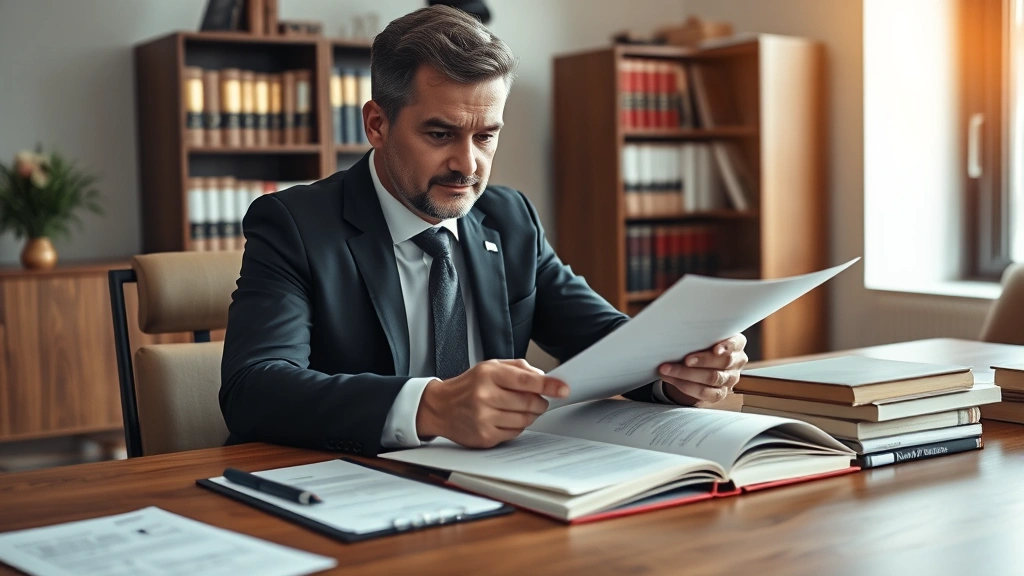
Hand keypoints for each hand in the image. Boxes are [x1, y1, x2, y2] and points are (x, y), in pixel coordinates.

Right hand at [416, 359, 569, 447]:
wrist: (439, 407)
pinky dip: (517, 427)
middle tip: (538, 400)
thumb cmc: (468, 386)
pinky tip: (505, 419)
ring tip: (518, 409)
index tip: (563, 389)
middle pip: (529, 403)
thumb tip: (544, 378)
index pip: (526, 381)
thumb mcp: (490, 367)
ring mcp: (484, 418)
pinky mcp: (484, 436)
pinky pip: (514, 433)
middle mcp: (484, 396)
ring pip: (525, 420)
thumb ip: (518, 368)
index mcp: (488, 375)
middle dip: (540, 402)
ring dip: (530, 415)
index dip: (549, 386)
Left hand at [658, 334, 747, 406]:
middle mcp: (736, 361)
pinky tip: (671, 378)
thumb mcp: (702, 339)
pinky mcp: (719, 393)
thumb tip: (676, 332)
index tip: (716, 349)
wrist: (696, 367)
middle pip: (724, 362)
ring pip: (712, 378)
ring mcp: (729, 379)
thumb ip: (698, 336)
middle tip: (685, 360)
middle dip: (702, 360)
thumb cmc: (699, 346)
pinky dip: (684, 385)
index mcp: (736, 344)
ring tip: (668, 369)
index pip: (736, 344)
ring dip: (686, 374)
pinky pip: (703, 392)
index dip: (727, 346)